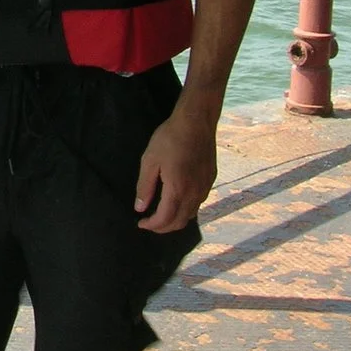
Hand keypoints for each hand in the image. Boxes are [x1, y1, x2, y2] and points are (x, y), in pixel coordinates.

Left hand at [133, 107, 216, 232]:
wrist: (196, 122)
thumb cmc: (170, 138)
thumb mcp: (150, 161)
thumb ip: (144, 187)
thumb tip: (140, 208)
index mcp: (178, 190)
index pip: (165, 219)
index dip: (152, 225)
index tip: (141, 223)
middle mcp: (194, 193)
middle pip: (180, 222)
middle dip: (163, 227)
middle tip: (150, 223)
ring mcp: (205, 187)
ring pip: (191, 214)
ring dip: (175, 220)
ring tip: (162, 215)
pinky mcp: (210, 180)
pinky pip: (198, 203)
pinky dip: (186, 209)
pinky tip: (177, 201)